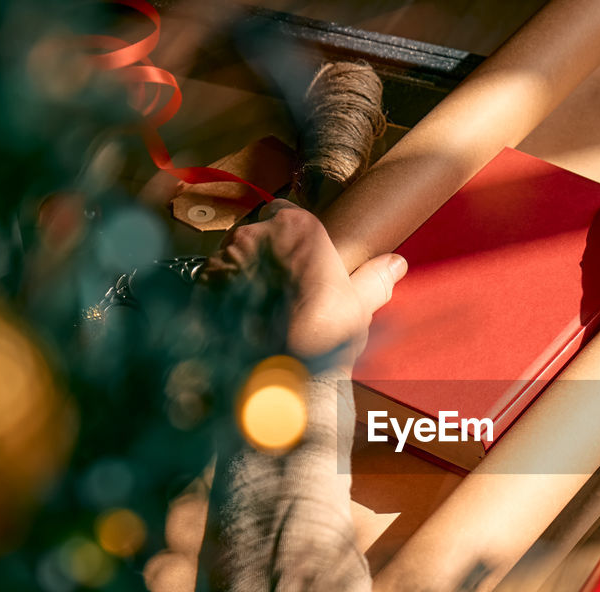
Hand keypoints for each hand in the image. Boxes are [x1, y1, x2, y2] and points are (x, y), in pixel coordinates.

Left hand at [202, 199, 405, 363]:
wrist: (272, 373)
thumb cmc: (319, 336)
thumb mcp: (357, 307)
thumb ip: (374, 279)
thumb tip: (396, 265)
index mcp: (298, 227)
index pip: (286, 210)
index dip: (291, 235)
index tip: (299, 257)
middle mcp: (256, 233)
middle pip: (258, 233)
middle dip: (267, 254)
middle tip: (283, 288)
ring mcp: (225, 256)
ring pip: (234, 255)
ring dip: (244, 273)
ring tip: (262, 307)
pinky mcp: (203, 282)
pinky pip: (214, 279)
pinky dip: (225, 293)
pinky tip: (241, 317)